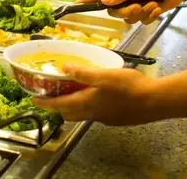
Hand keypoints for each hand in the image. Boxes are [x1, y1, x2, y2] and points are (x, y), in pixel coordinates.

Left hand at [33, 65, 158, 124]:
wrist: (154, 102)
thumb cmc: (129, 86)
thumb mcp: (105, 75)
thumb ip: (84, 73)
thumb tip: (64, 68)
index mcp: (87, 103)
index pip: (60, 105)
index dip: (45, 103)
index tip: (33, 100)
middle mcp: (93, 114)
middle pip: (68, 114)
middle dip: (57, 107)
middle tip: (50, 98)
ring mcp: (104, 118)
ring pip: (82, 115)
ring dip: (72, 108)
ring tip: (71, 95)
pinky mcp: (115, 118)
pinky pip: (94, 114)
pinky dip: (87, 107)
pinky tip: (96, 98)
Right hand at [78, 0, 186, 23]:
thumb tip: (104, 1)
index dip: (87, 1)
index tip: (74, 6)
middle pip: (114, 12)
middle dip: (127, 12)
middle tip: (138, 6)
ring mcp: (133, 4)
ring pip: (128, 19)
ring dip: (142, 13)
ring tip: (152, 3)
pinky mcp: (144, 12)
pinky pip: (141, 21)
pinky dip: (150, 16)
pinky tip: (158, 7)